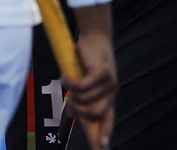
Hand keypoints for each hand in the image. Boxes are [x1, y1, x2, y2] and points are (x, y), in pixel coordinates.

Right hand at [67, 29, 116, 148]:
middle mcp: (111, 92)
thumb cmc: (87, 61)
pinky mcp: (102, 72)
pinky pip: (82, 86)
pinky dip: (69, 82)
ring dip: (71, 92)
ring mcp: (110, 82)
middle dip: (78, 110)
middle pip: (93, 113)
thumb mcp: (84, 82)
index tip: (102, 145)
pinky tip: (65, 75)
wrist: (95, 37)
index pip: (108, 118)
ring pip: (84, 99)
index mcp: (108, 97)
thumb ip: (80, 98)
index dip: (104, 132)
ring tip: (67, 80)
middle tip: (69, 100)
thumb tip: (71, 114)